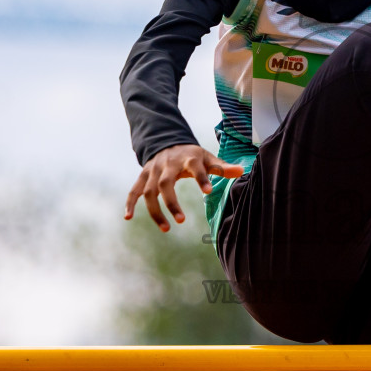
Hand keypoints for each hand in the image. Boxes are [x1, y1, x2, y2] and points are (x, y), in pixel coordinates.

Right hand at [124, 144, 243, 231]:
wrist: (167, 141)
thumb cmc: (192, 155)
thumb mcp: (208, 158)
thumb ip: (222, 167)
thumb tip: (242, 171)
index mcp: (188, 158)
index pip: (195, 167)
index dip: (201, 178)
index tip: (209, 192)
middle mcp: (167, 165)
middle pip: (165, 184)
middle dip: (172, 202)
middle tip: (182, 220)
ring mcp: (152, 171)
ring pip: (148, 191)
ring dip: (155, 210)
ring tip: (166, 228)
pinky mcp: (142, 176)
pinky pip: (134, 190)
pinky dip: (130, 203)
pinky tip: (128, 217)